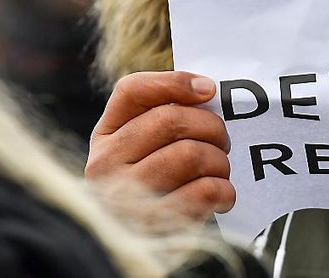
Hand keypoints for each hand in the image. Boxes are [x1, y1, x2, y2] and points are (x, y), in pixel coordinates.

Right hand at [85, 71, 234, 221]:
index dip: (175, 83)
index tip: (209, 90)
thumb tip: (205, 89)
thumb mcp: (143, 150)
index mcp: (105, 136)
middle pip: (171, 121)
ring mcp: (124, 197)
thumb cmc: (153, 186)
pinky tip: (221, 194)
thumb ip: (165, 117)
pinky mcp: (152, 226)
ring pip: (191, 155)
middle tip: (223, 141)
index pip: (132, 90)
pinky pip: (202, 192)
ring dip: (219, 161)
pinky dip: (223, 190)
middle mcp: (105, 164)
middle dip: (212, 128)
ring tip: (220, 170)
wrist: (137, 246)